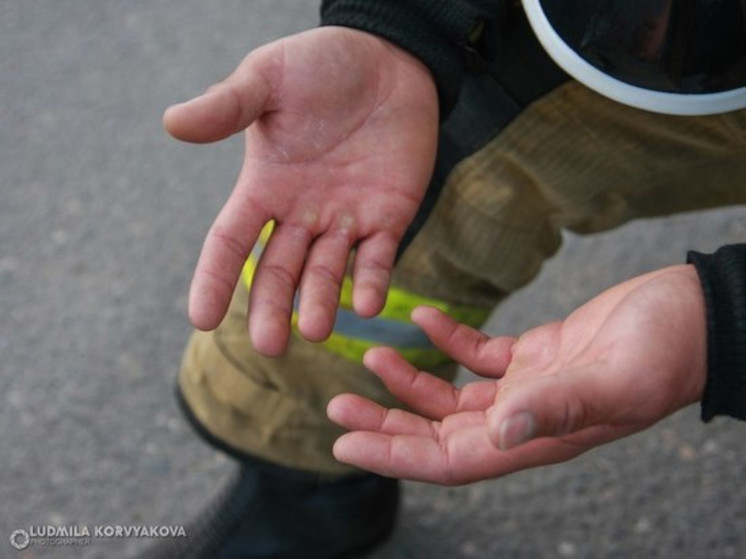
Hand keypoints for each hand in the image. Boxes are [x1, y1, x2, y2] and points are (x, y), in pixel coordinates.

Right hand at [164, 27, 438, 354]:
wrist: (389, 59)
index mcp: (265, 185)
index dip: (215, 279)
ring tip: (317, 331)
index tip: (201, 319)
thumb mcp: (268, 79)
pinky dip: (371, 282)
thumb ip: (227, 106)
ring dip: (321, 302)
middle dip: (272, 307)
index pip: (231, 240)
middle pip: (279, 270)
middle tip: (270, 345)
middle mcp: (301, 212)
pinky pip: (377, 258)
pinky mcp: (388, 216)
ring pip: (327, 272)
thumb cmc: (322, 65)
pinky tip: (367, 305)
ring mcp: (345, 219)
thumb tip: (172, 123)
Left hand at [327, 265, 706, 484]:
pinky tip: (424, 319)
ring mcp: (528, 388)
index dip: (395, 456)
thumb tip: (499, 434)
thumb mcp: (614, 378)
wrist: (692, 316)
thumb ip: (557, 407)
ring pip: (453, 398)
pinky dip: (448, 341)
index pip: (450, 461)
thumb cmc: (666, 350)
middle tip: (336, 405)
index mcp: (537, 438)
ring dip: (409, 382)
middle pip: (439, 433)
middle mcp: (525, 420)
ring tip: (369, 359)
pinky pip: (479, 355)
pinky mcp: (536, 355)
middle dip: (387, 422)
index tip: (345, 442)